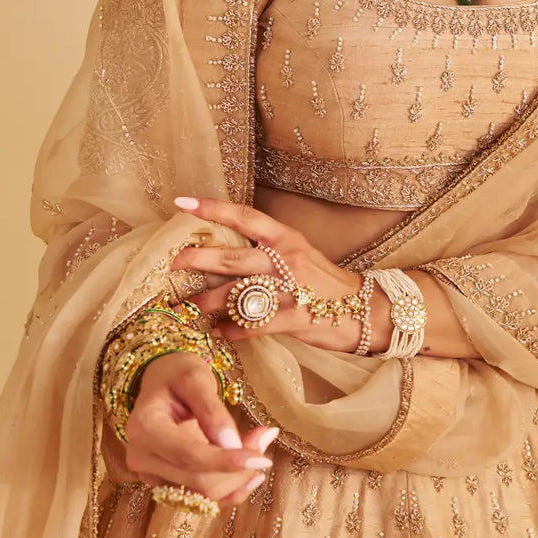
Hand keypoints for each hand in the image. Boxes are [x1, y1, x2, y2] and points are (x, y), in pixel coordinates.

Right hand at [124, 350, 277, 504]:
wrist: (162, 383)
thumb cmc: (177, 374)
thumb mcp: (196, 378)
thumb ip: (212, 411)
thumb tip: (232, 445)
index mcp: (144, 427)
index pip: (189, 455)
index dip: (227, 461)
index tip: (262, 458)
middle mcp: (141, 457)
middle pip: (198, 479)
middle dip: (238, 468)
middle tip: (264, 439)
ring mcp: (151, 474)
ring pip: (203, 493)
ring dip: (237, 477)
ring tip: (257, 445)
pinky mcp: (165, 484)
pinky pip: (202, 497)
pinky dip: (230, 488)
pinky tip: (250, 475)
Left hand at [169, 196, 389, 353]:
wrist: (366, 309)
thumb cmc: (326, 283)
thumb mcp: (299, 255)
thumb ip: (267, 251)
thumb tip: (225, 253)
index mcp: (286, 238)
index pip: (243, 216)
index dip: (212, 209)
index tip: (181, 204)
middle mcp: (286, 259)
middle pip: (232, 258)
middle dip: (197, 260)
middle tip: (171, 263)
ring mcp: (291, 289)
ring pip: (237, 294)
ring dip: (208, 301)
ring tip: (188, 307)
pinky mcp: (295, 318)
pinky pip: (254, 325)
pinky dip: (232, 330)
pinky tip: (219, 332)